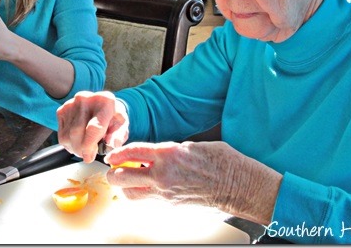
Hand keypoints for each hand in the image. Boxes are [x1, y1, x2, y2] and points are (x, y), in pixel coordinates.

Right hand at [56, 91, 129, 162]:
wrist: (101, 104)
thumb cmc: (112, 117)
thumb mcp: (122, 125)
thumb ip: (118, 136)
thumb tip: (112, 145)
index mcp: (105, 101)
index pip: (94, 127)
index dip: (90, 146)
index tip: (89, 158)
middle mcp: (86, 99)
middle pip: (77, 132)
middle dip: (81, 150)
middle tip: (88, 156)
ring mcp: (72, 103)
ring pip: (67, 135)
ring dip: (75, 148)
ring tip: (84, 148)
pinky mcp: (62, 110)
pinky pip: (61, 134)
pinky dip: (69, 143)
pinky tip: (78, 141)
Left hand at [104, 141, 281, 225]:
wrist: (239, 185)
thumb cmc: (222, 161)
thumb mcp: (192, 146)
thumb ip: (171, 150)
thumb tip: (156, 154)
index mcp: (169, 154)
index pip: (133, 152)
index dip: (118, 154)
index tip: (111, 155)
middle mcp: (164, 174)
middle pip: (124, 177)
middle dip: (113, 174)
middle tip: (112, 170)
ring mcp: (167, 192)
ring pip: (132, 194)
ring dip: (126, 188)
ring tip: (127, 181)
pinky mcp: (173, 205)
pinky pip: (149, 201)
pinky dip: (142, 194)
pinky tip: (146, 188)